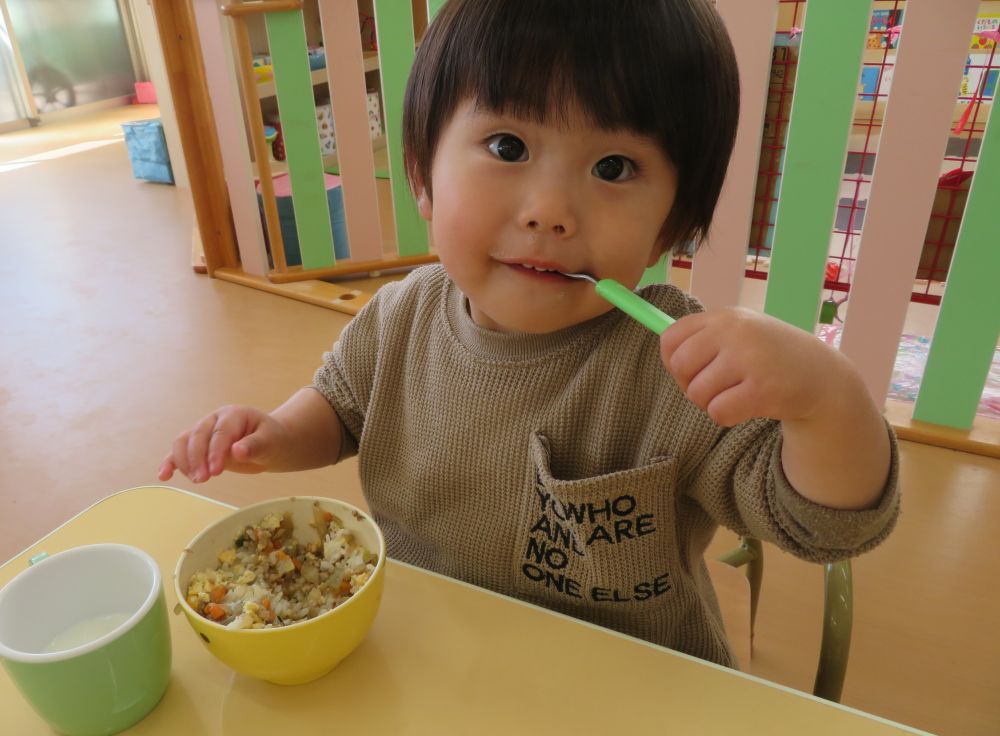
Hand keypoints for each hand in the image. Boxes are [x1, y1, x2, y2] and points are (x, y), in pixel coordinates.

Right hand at [158, 405, 291, 482]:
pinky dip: (170, 462)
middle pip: (198, 436)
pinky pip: (179, 451)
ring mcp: (203, 431)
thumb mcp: (270, 442)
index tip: (216, 472)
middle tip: (203, 479)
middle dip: (198, 458)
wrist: (269, 444)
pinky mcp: (198, 446)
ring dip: (184, 461)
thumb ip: (255, 446)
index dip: (216, 452)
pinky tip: (164, 476)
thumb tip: (237, 451)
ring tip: (196, 480)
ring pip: (184, 442)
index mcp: (234, 414)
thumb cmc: (271, 440)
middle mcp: (214, 420)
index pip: (221, 432)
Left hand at [660, 307, 845, 426]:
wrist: (822, 377)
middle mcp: (735, 332)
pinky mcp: (762, 389)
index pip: (670, 338)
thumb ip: (703, 339)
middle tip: (714, 388)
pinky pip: (718, 412)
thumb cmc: (771, 356)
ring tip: (736, 395)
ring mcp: (749, 359)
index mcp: (724, 317)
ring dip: (711, 403)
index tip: (692, 371)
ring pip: (697, 393)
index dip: (673, 362)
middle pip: (680, 366)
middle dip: (689, 385)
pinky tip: (747, 407)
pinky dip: (726, 417)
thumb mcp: (740, 333)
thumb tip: (666, 355)